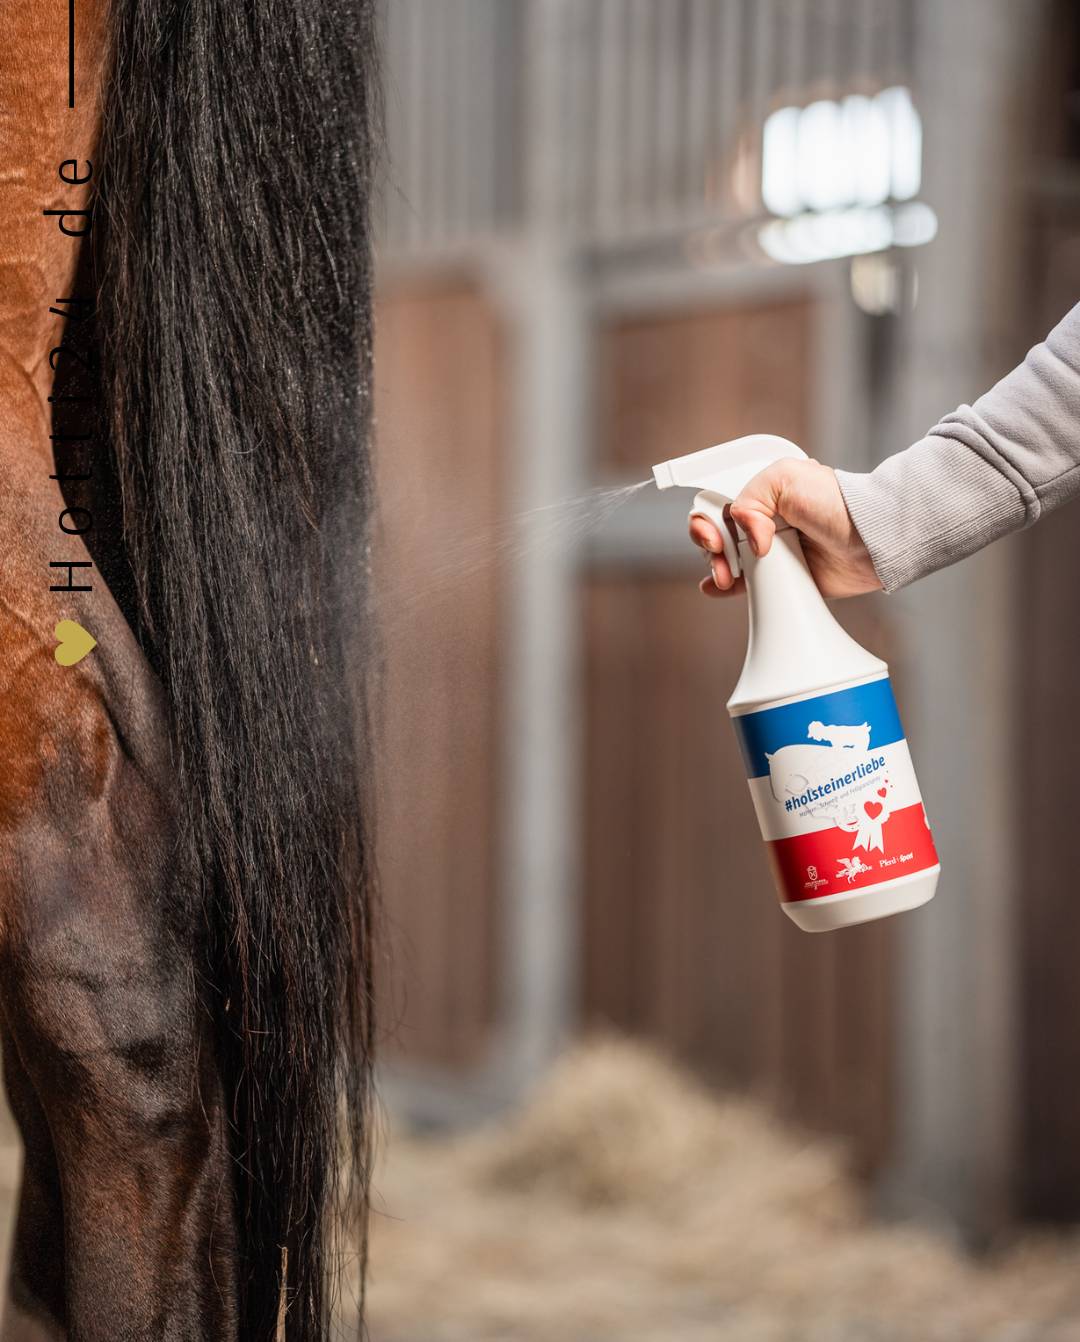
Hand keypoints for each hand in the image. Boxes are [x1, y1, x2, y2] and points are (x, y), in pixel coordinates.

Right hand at [689, 458, 880, 598]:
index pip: (718, 505)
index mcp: (762, 495)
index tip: (718, 537)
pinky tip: (717, 587)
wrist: (869, 541)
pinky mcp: (780, 578)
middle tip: (722, 556)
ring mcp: (770, 551)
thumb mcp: (786, 478)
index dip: (709, 521)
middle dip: (711, 546)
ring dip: (717, 568)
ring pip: (726, 560)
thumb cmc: (838, 504)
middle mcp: (763, 522)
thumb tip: (748, 540)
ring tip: (727, 576)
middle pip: (716, 534)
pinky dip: (725, 587)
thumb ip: (751, 499)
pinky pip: (745, 585)